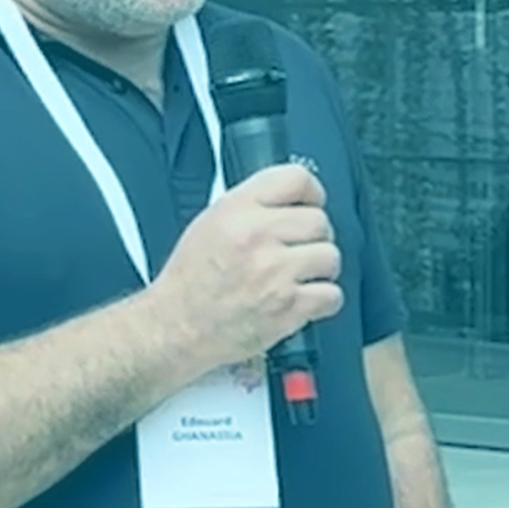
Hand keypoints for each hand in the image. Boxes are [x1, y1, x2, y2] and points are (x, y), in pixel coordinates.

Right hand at [148, 162, 342, 375]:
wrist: (176, 327)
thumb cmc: (189, 282)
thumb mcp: (209, 224)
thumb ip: (251, 207)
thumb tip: (290, 202)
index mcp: (236, 210)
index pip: (297, 180)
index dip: (312, 193)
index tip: (312, 204)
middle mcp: (256, 236)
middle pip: (319, 221)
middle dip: (314, 237)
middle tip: (299, 250)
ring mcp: (274, 272)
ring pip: (330, 257)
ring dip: (320, 269)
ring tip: (300, 277)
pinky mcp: (287, 307)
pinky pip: (331, 295)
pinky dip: (323, 301)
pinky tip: (304, 300)